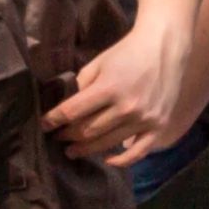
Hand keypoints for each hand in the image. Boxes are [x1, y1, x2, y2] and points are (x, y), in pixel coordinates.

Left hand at [45, 25, 192, 164]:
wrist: (164, 47)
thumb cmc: (127, 53)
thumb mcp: (98, 64)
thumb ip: (81, 86)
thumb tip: (63, 108)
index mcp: (109, 87)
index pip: (72, 111)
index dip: (54, 120)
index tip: (43, 125)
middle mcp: (127, 107)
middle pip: (88, 131)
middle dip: (68, 136)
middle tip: (57, 138)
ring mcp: (144, 119)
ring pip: (107, 143)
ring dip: (86, 149)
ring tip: (72, 150)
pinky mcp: (159, 127)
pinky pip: (138, 152)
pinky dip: (121, 161)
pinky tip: (107, 160)